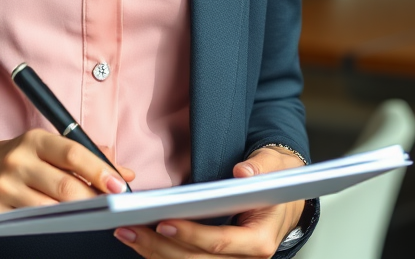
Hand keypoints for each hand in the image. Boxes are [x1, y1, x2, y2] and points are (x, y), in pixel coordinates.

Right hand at [0, 129, 134, 213]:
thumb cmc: (23, 157)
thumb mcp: (49, 147)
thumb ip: (88, 157)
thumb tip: (126, 173)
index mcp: (35, 140)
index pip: (72, 153)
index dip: (99, 170)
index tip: (120, 185)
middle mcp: (18, 161)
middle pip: (64, 186)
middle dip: (94, 201)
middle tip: (113, 209)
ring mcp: (5, 187)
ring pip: (50, 210)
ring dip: (76, 217)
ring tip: (95, 218)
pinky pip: (31, 224)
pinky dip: (51, 226)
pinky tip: (64, 226)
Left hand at [113, 147, 305, 257]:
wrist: (286, 196)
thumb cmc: (279, 181)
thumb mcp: (277, 166)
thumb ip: (261, 167)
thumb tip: (242, 173)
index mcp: (260, 240)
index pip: (220, 242)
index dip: (190, 234)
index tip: (164, 222)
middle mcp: (245, 258)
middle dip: (160, 246)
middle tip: (130, 227)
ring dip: (156, 253)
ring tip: (128, 233)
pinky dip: (164, 254)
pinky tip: (142, 241)